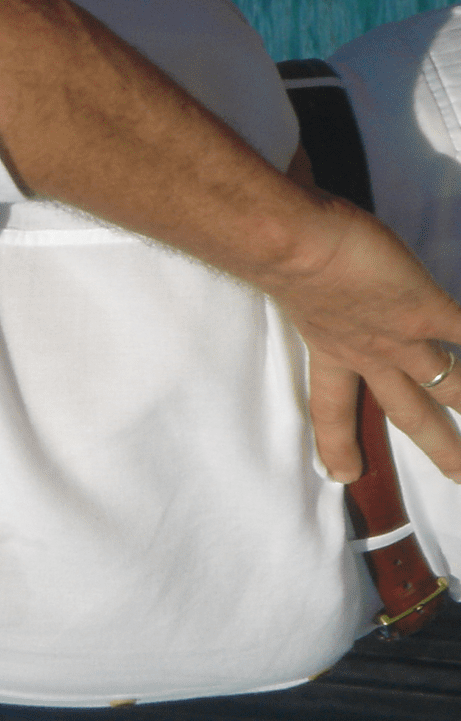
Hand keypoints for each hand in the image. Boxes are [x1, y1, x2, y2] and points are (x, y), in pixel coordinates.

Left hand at [260, 192, 460, 481]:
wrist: (289, 247)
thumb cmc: (278, 252)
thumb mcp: (286, 276)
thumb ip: (297, 275)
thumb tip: (285, 243)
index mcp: (328, 350)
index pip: (333, 408)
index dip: (337, 443)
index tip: (342, 475)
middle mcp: (368, 354)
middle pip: (407, 412)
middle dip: (436, 445)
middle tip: (458, 477)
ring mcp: (402, 338)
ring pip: (452, 386)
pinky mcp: (428, 312)